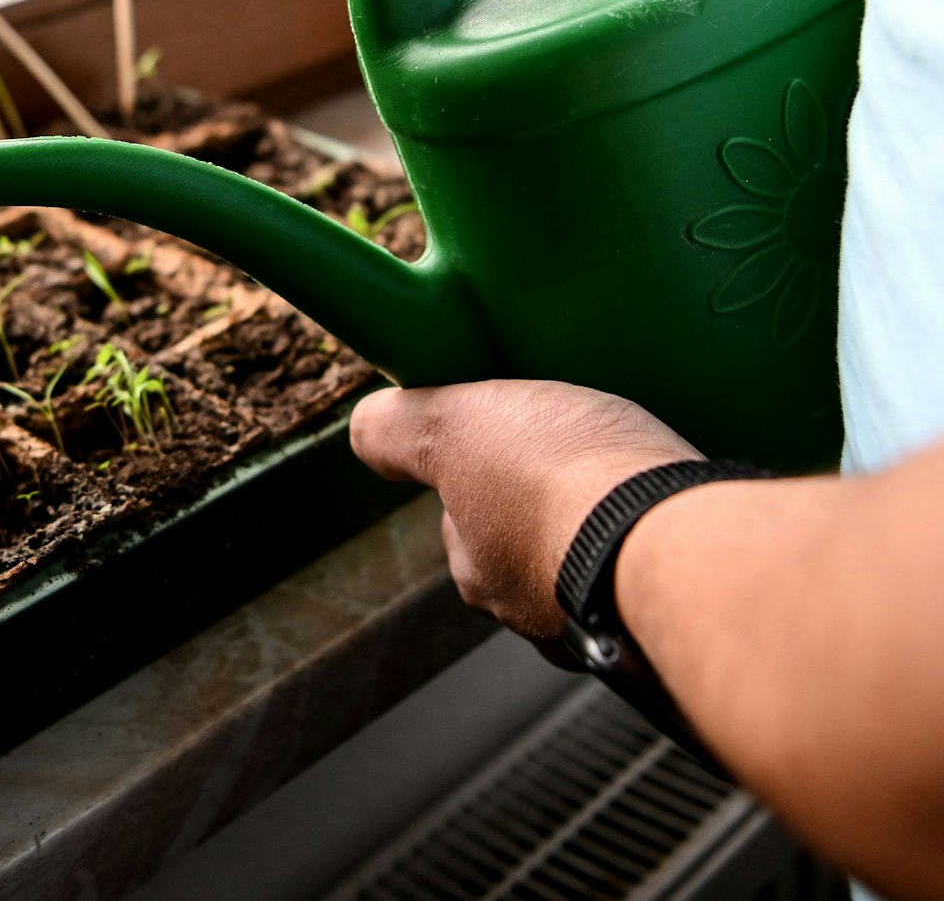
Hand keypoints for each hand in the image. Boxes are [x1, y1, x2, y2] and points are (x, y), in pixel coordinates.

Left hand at [349, 379, 699, 638]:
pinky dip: (676, 549)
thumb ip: (398, 429)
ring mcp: (619, 629)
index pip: (466, 520)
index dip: (487, 471)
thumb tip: (365, 429)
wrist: (680, 538)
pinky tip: (690, 517)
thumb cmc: (565, 479)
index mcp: (482, 573)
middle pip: (537, 545)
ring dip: (621, 528)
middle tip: (591, 458)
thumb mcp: (455, 424)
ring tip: (646, 484)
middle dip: (558, 505)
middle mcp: (542, 616)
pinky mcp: (685, 623)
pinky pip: (670, 579)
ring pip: (606, 567)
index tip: (521, 442)